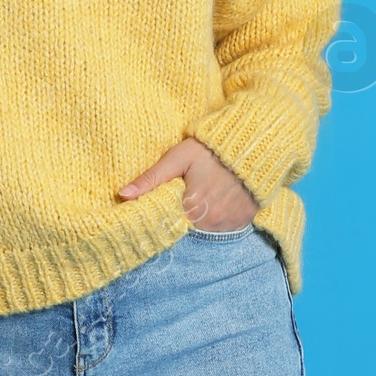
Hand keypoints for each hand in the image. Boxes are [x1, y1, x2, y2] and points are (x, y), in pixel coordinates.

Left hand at [119, 137, 257, 231]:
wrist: (253, 142)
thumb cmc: (211, 148)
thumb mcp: (178, 158)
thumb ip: (151, 179)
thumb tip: (122, 196)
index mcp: (192, 208)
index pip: (167, 226)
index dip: (162, 219)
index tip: (160, 208)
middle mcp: (212, 222)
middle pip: (187, 231)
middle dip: (180, 219)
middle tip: (183, 199)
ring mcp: (230, 224)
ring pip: (205, 232)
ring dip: (200, 221)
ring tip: (201, 199)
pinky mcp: (243, 221)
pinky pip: (224, 229)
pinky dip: (218, 221)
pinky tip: (216, 202)